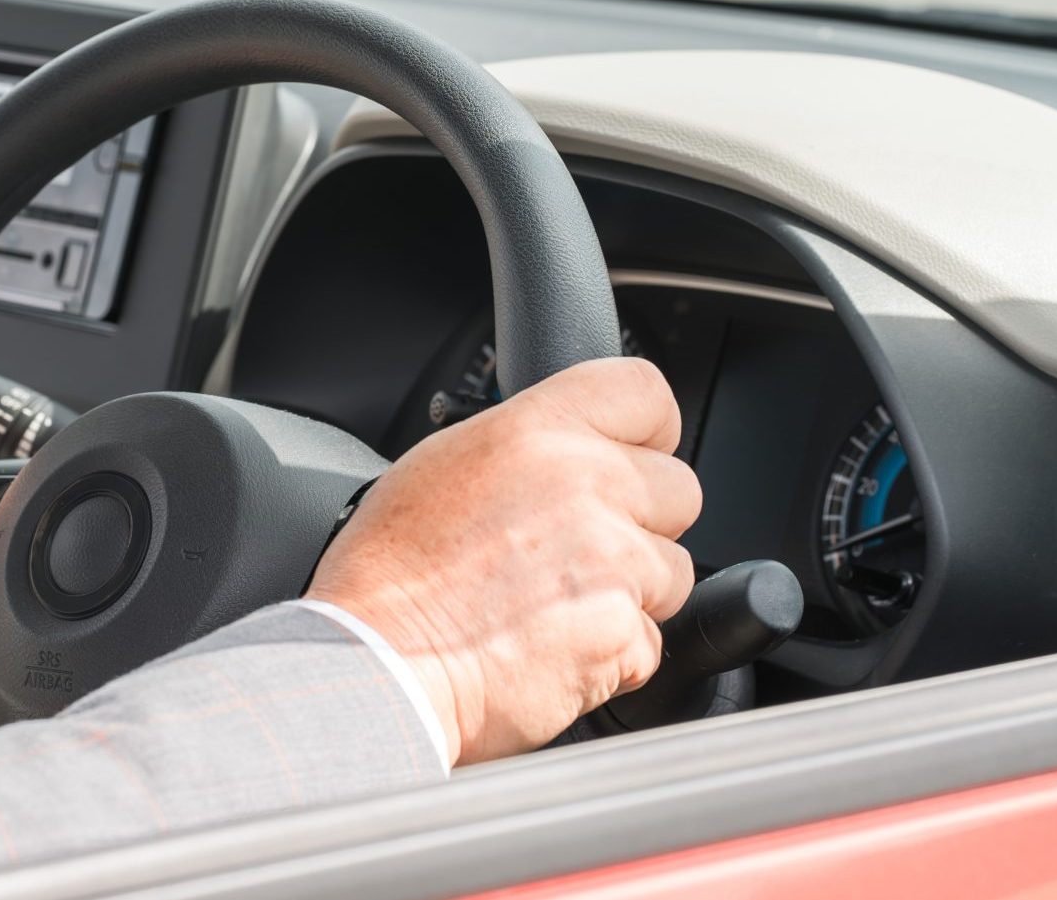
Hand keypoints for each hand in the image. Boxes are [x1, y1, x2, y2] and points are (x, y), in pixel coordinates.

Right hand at [305, 357, 699, 766]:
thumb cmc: (388, 573)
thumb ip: (524, 446)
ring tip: (551, 606)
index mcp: (537, 431)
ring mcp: (614, 563)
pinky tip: (550, 648)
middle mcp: (586, 485)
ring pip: (673, 571)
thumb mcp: (442, 464)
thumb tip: (564, 452)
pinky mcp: (623, 636)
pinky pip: (648, 642)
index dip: (645, 431)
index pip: (645, 394)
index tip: (631, 455)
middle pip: (678, 488)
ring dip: (629, 591)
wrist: (378, 663)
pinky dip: (611, 653)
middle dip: (640, 522)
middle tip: (577, 550)